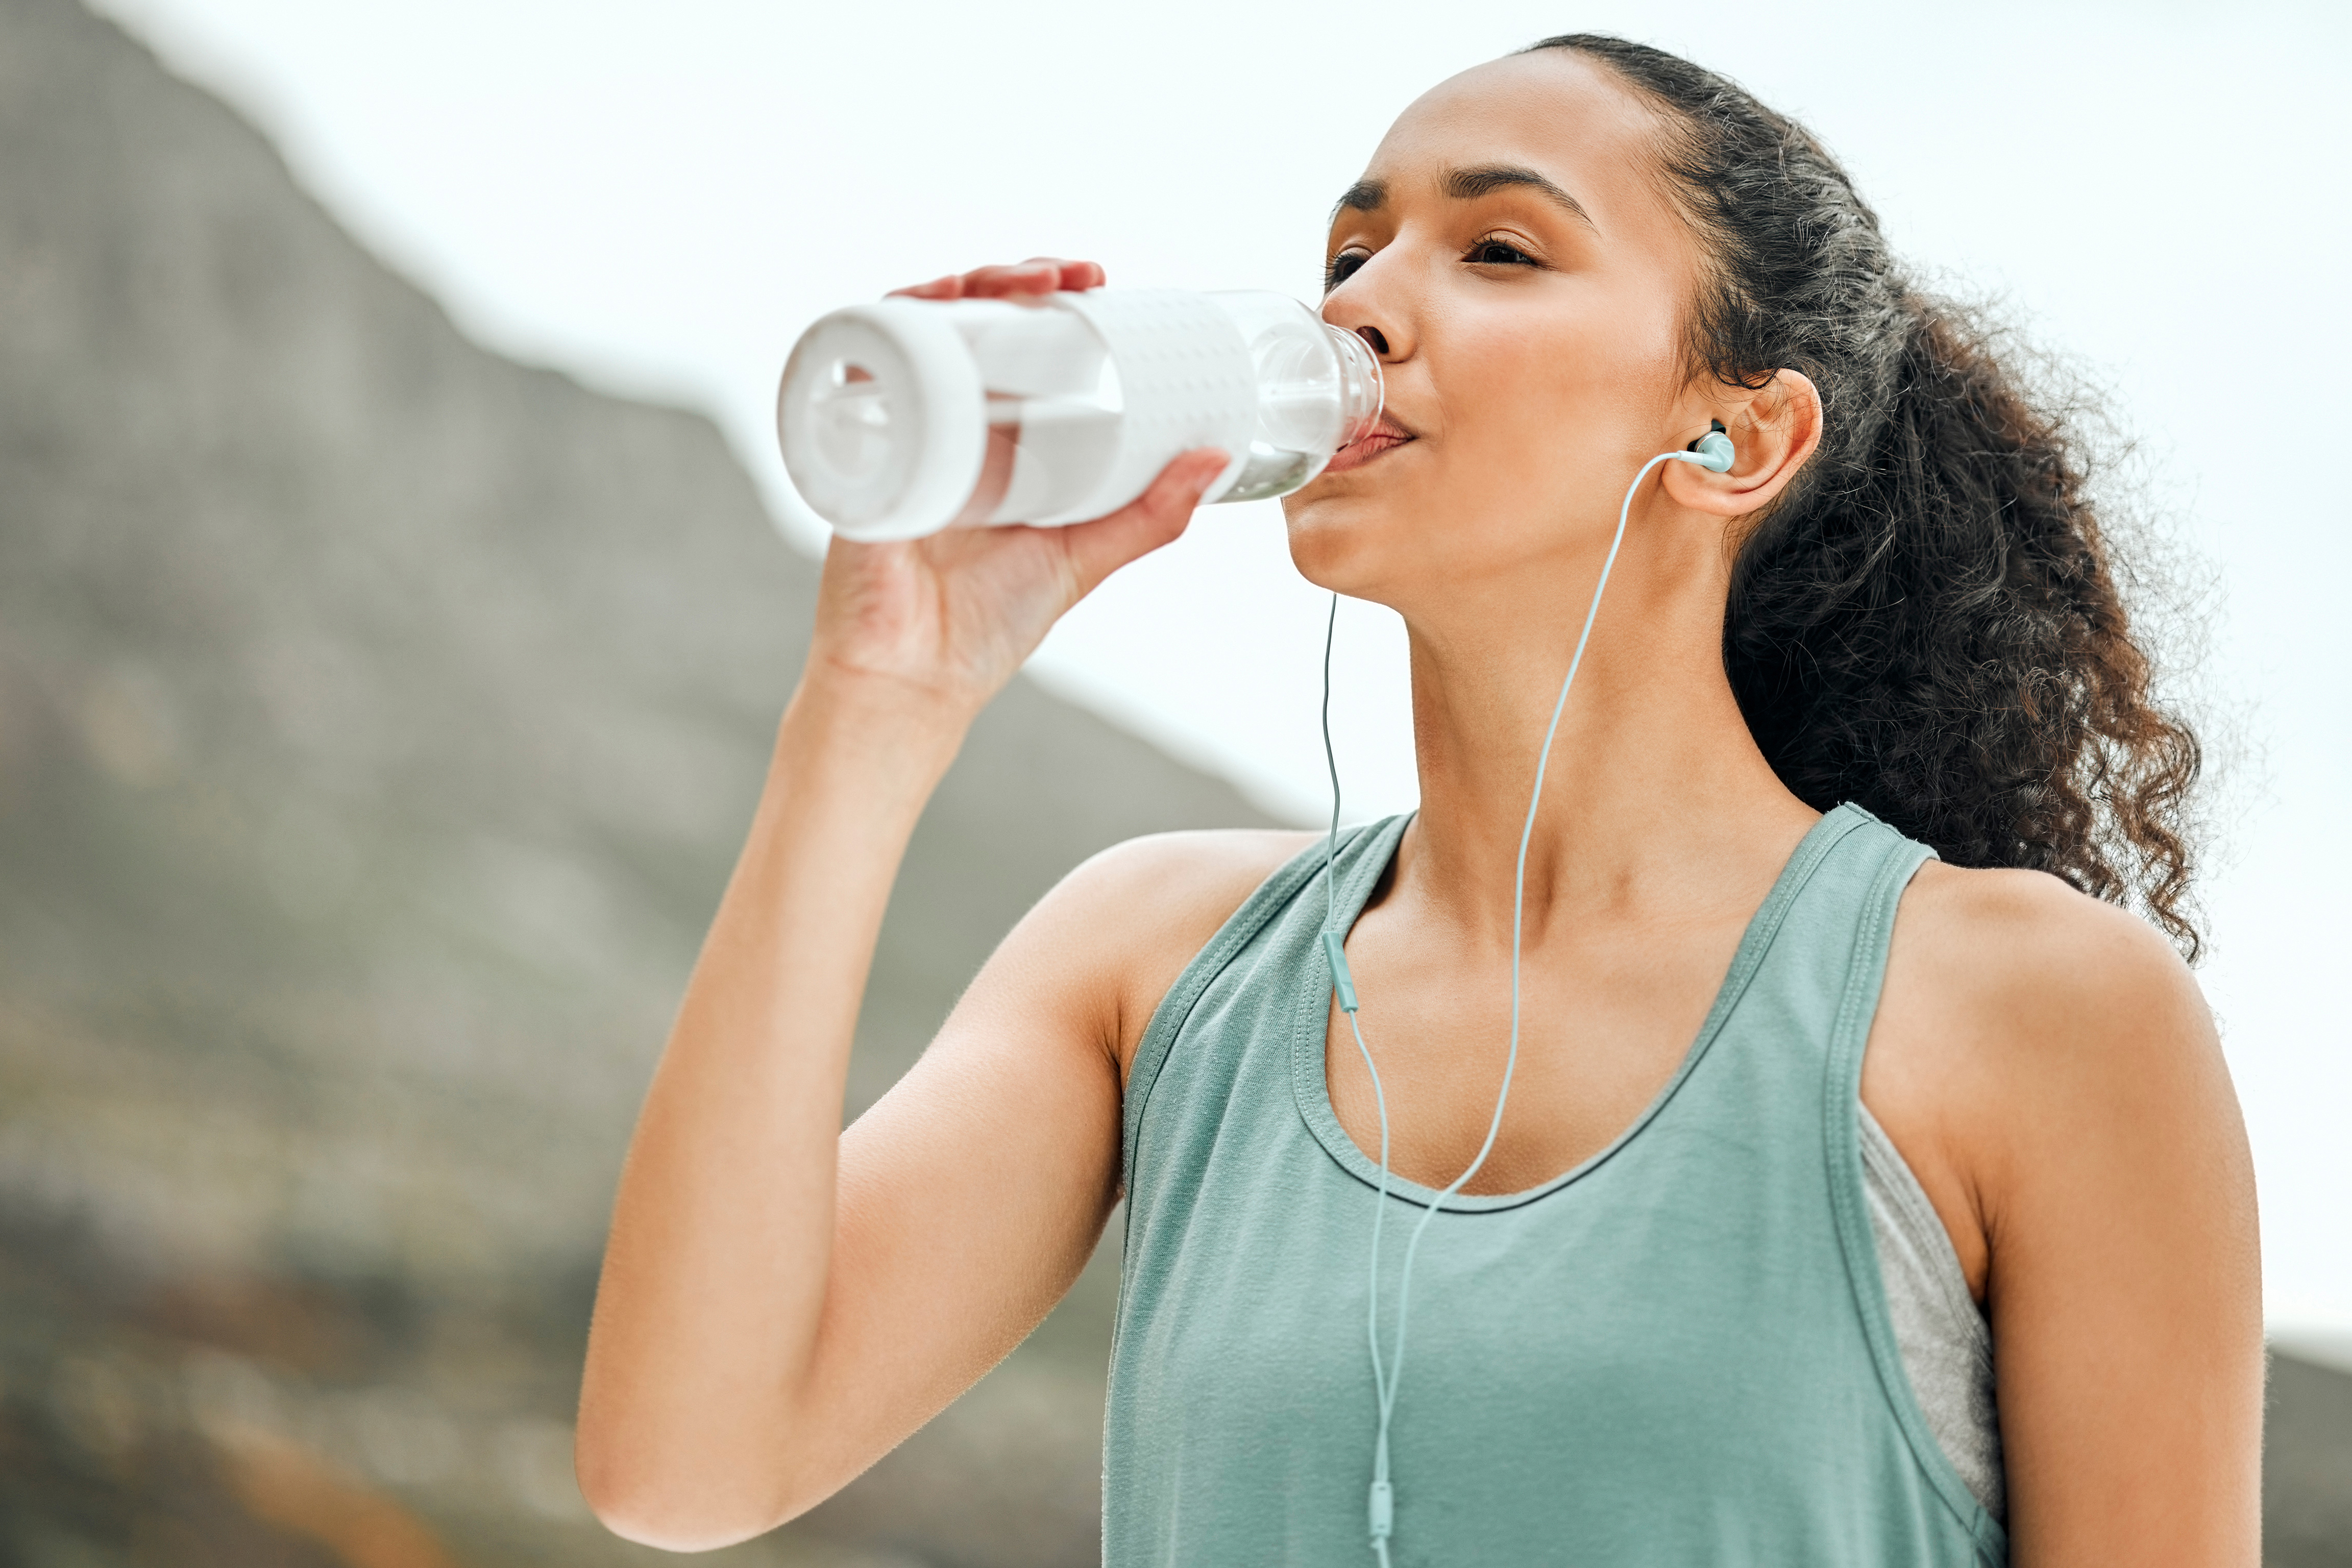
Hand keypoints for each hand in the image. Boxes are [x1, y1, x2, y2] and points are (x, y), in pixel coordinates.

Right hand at [808, 259, 1224, 714]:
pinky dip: (880, 330)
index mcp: (995, 441)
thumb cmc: (987, 625)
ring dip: (956, 288)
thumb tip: (1215, 457)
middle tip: (1070, 274)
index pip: (1015, 343)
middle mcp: (945, 425)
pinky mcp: (856, 450)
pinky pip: (856, 371)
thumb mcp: (1083, 556)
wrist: (914, 678)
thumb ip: (1150, 515)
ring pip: (913, 328)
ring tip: (1011, 283)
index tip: (1097, 279)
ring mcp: (898, 432)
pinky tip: (921, 308)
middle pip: (966, 322)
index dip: (1049, 299)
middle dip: (1012, 278)